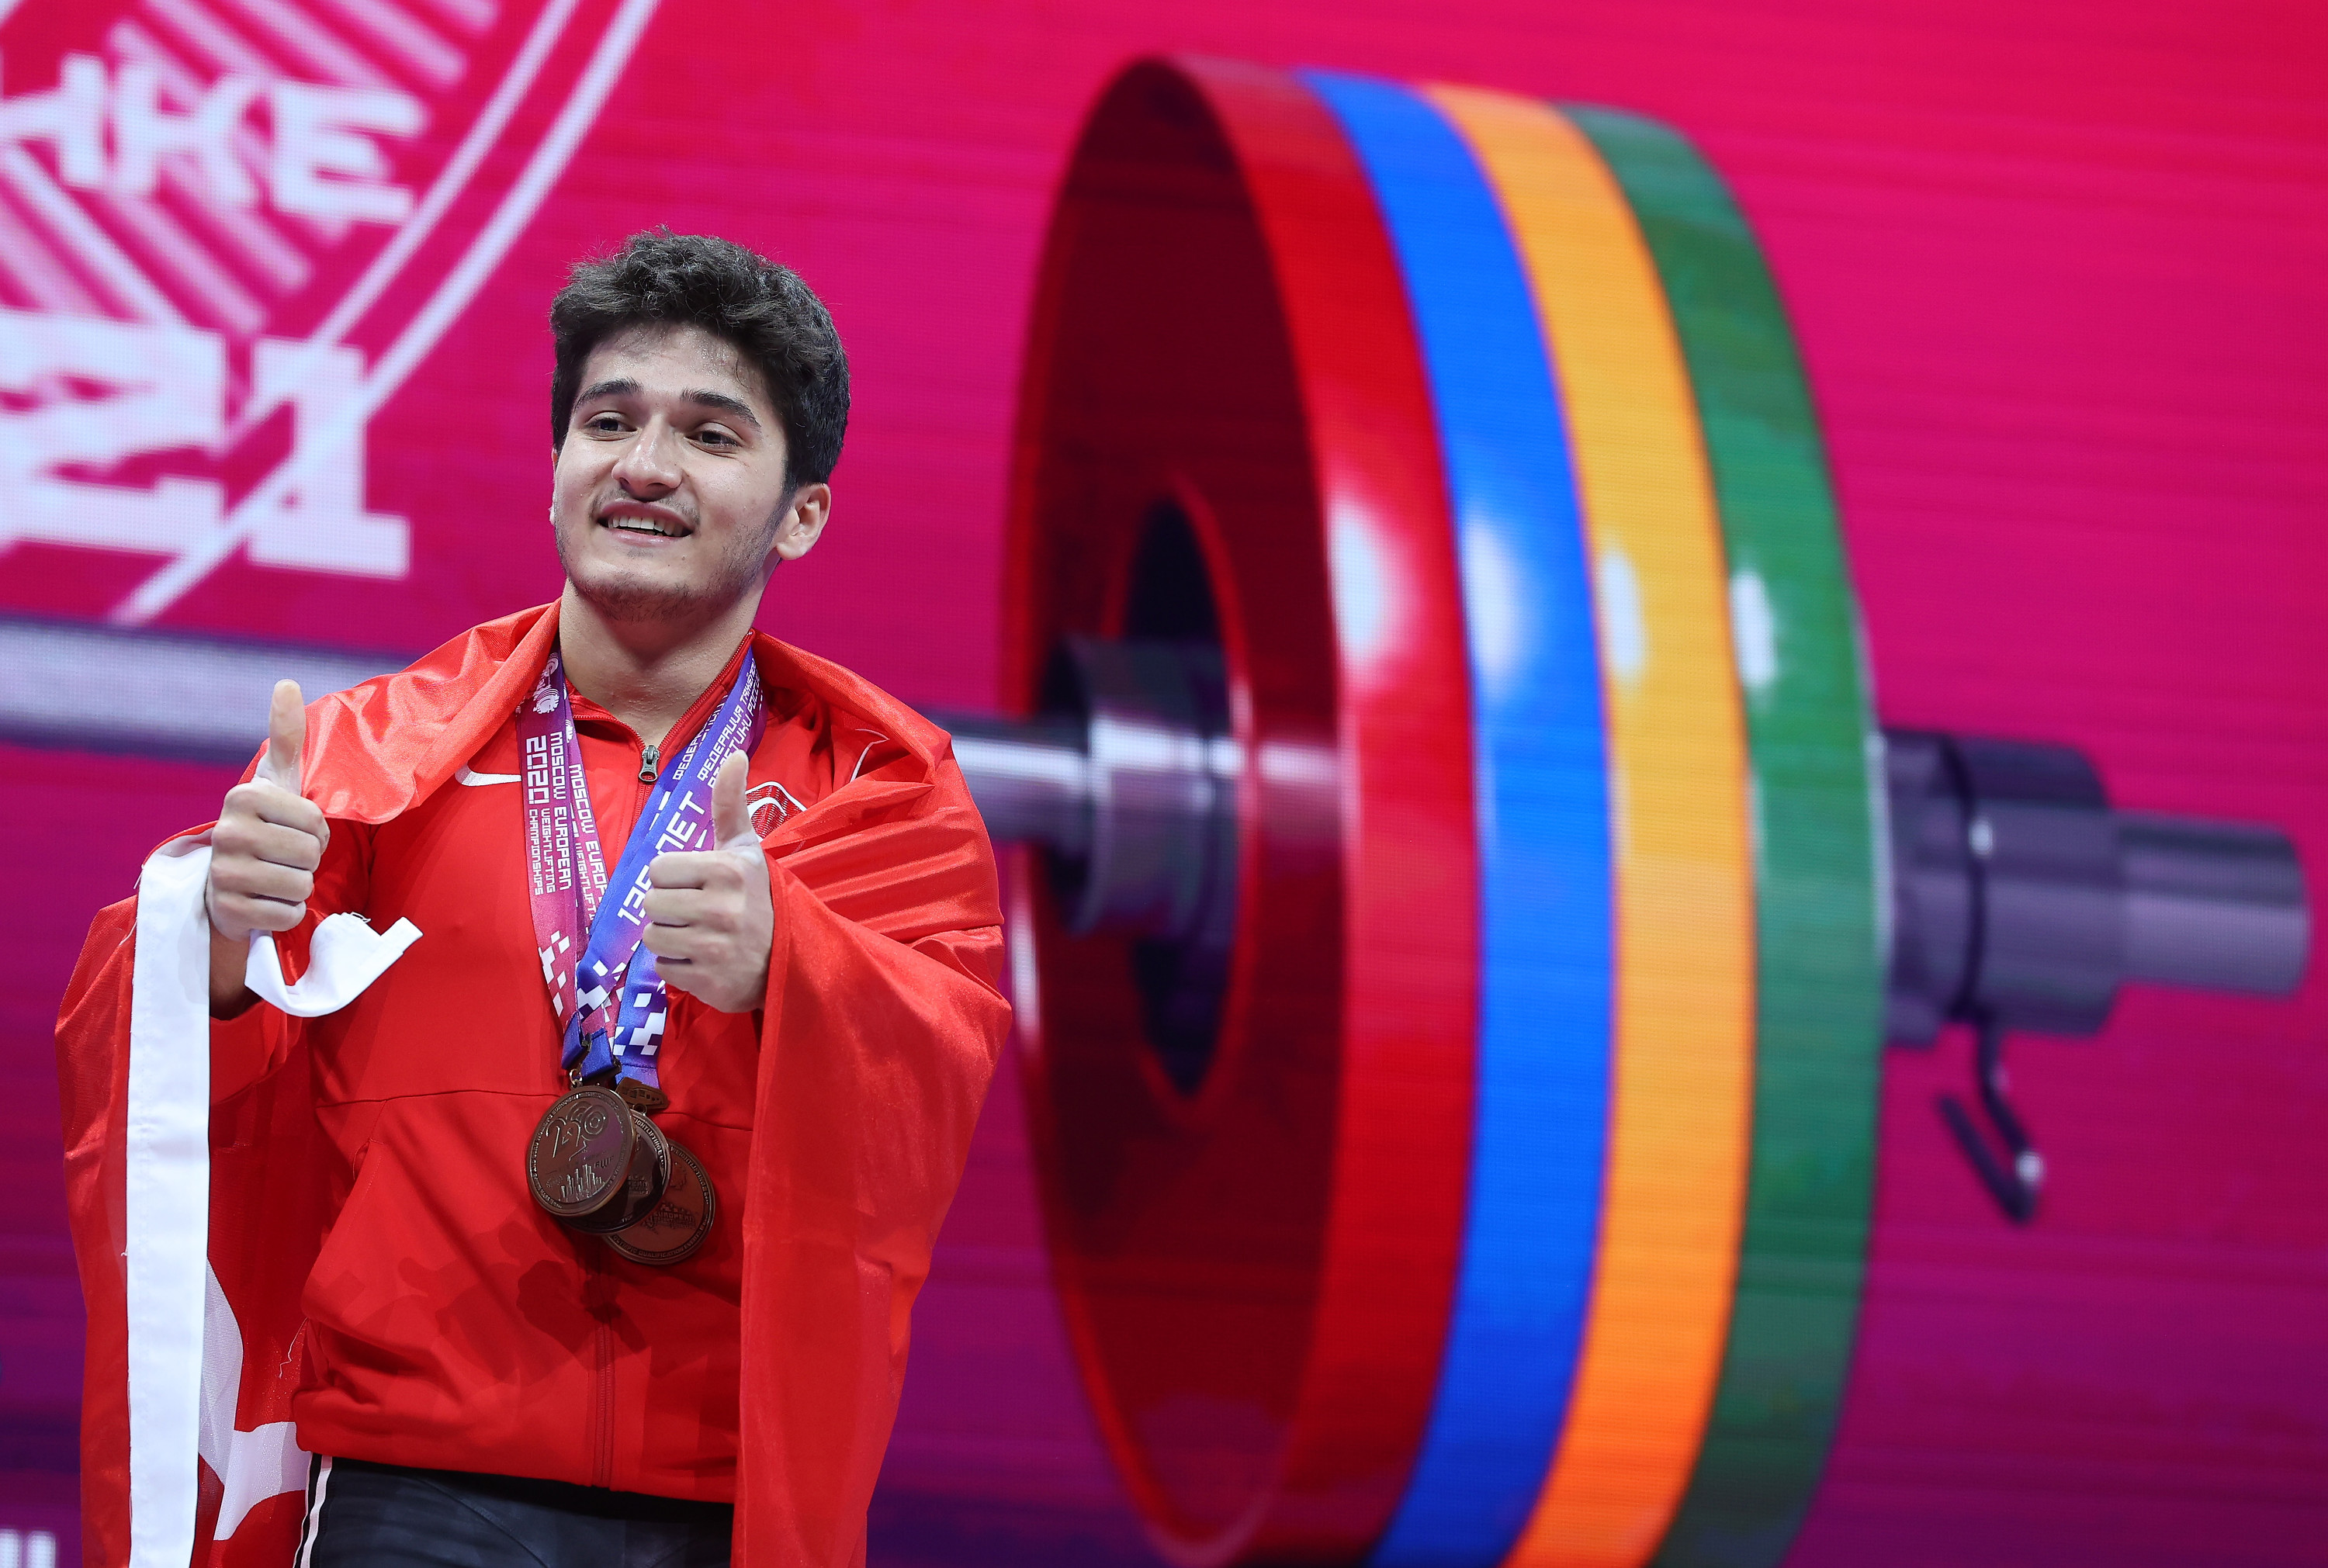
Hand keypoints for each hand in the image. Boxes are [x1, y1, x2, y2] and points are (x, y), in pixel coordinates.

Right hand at [208, 680, 329, 941]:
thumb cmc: (264, 826)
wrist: (226, 884)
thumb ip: (286, 736)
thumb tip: (287, 682)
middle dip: (308, 859)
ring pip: (301, 885)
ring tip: (275, 877)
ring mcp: (222, 874)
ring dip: (298, 885)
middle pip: (310, 854)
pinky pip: (288, 915)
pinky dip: (287, 912)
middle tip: (285, 856)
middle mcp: (226, 832)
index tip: (293, 829)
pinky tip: (265, 901)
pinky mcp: (227, 912)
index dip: (315, 830)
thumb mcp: (276, 781)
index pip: (314, 820)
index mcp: (243, 796)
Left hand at [641, 752, 772, 1013]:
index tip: (699, 884)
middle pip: (650, 904)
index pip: (658, 869)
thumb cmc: (761, 898)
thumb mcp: (747, 850)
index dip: (675, 877)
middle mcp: (720, 909)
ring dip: (671, 938)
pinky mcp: (708, 982)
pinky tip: (705, 960)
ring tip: (700, 936)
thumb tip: (734, 753)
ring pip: (653, 937)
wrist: (794, 958)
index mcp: (726, 870)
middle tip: (699, 913)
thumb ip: (731, 804)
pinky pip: (665, 969)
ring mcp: (713, 948)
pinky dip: (680, 967)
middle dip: (669, 909)